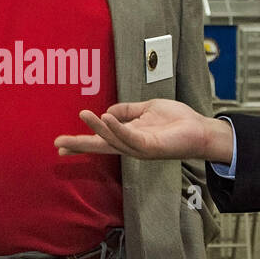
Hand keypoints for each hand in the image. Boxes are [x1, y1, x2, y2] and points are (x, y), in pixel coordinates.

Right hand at [53, 99, 233, 161]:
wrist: (200, 130)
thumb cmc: (178, 122)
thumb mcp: (147, 109)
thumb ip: (127, 110)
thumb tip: (107, 110)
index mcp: (128, 137)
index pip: (100, 141)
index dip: (81, 142)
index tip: (60, 146)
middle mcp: (130, 146)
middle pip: (100, 147)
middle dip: (79, 145)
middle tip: (59, 143)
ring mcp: (140, 148)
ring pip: (113, 139)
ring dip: (97, 127)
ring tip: (84, 115)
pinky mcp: (151, 146)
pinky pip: (129, 137)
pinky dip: (117, 128)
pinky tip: (106, 117)